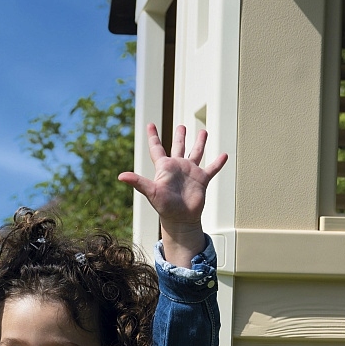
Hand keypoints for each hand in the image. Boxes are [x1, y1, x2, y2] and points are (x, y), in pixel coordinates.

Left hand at [118, 123, 226, 265]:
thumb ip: (138, 182)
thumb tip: (120, 176)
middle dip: (180, 136)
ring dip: (199, 143)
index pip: (157, 148)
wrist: (181, 220)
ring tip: (203, 131)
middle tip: (181, 125)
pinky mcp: (202, 180)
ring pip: (196, 153)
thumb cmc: (164, 207)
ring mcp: (190, 172)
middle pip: (178, 147)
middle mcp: (178, 167)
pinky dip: (218, 162)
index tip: (151, 124)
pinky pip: (211, 168)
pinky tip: (224, 155)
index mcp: (165, 167)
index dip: (153, 136)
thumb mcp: (151, 192)